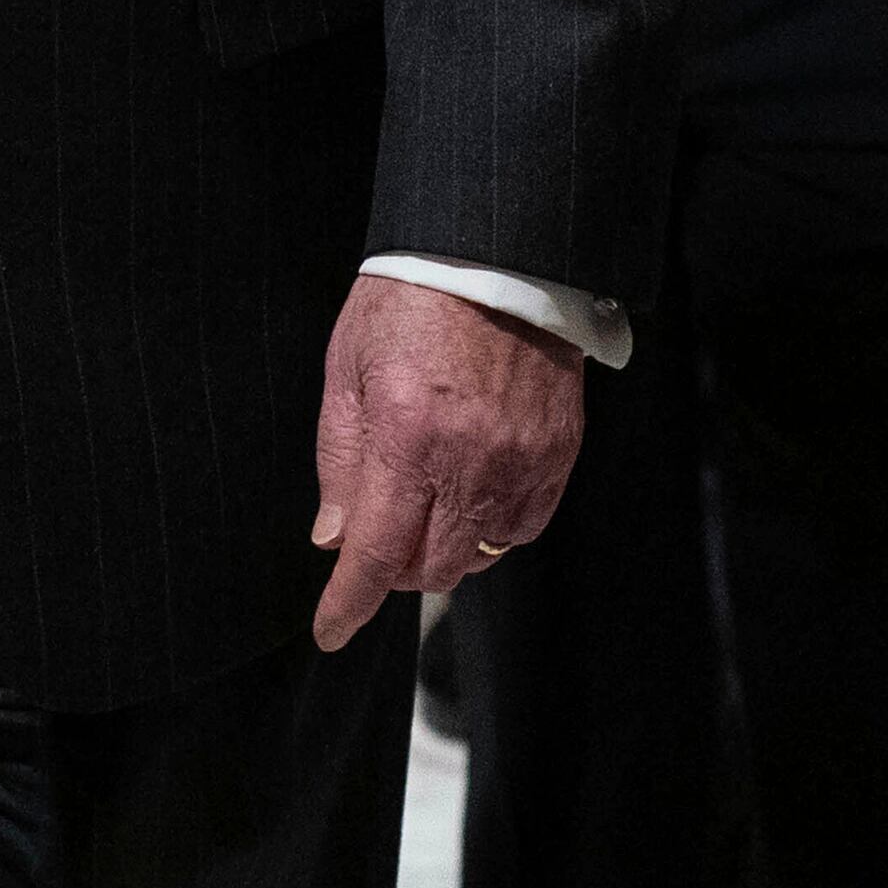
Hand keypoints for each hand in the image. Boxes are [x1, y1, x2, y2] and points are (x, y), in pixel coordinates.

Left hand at [308, 275, 581, 649]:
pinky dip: (491, 530)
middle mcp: (470, 462)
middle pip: (431, 567)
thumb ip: (341, 460)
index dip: (349, 603)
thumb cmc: (409, 302)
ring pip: (480, 556)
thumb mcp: (347, 370)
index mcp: (407, 438)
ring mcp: (522, 463)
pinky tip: (469, 496)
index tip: (330, 630)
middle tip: (375, 536)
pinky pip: (523, 528)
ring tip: (423, 505)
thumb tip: (335, 537)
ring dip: (443, 550)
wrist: (496, 257)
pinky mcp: (558, 456)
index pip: (377, 552)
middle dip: (394, 570)